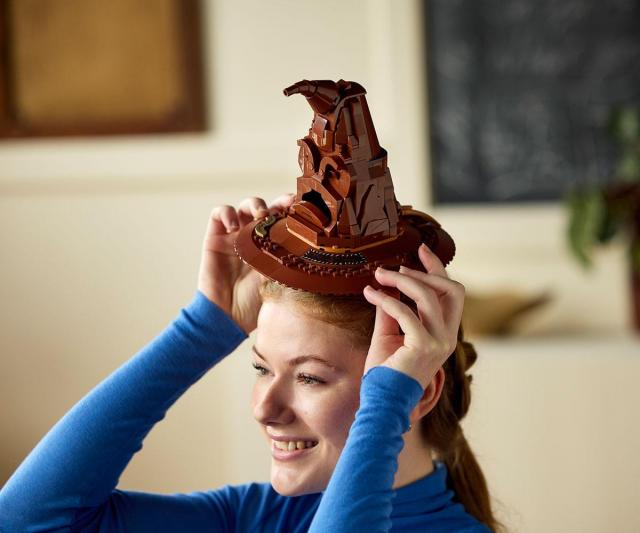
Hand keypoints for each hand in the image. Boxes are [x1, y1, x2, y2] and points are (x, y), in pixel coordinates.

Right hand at [197, 194, 294, 333]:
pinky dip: (227, 213)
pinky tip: (234, 226)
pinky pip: (220, 213)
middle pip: (271, 207)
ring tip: (260, 217)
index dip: (296, 211)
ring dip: (255, 205)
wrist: (227, 317)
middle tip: (287, 207)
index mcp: (276, 246)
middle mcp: (257, 237)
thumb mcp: (281, 281)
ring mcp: (236, 235)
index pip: (288, 220)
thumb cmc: (256, 305)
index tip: (307, 208)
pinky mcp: (216, 237)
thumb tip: (316, 248)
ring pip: (247, 205)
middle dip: (280, 203)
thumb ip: (292, 262)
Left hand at [362, 244, 464, 388]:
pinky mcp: (423, 346)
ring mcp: (439, 341)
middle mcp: (448, 336)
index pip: (451, 293)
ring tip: (379, 274)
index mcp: (444, 332)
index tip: (420, 249)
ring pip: (428, 296)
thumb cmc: (386, 371)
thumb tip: (386, 282)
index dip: (438, 268)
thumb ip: (391, 309)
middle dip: (426, 270)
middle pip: (451, 289)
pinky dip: (385, 299)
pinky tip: (369, 293)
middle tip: (397, 264)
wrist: (382, 402)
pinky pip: (405, 312)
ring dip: (401, 280)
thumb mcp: (389, 333)